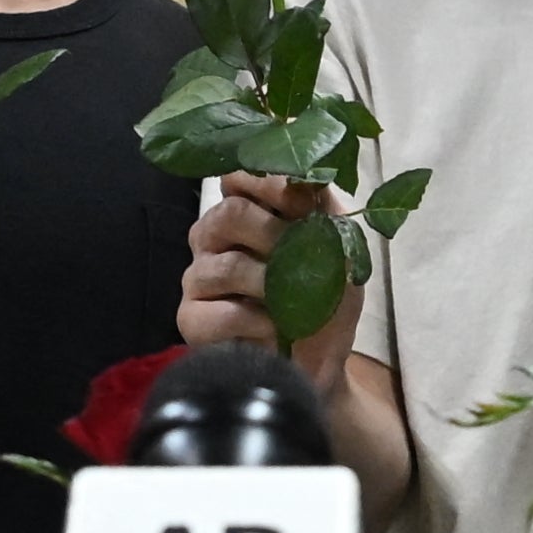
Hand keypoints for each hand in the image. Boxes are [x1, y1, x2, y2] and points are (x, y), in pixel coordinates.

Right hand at [182, 170, 352, 385]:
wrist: (323, 359)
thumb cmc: (326, 297)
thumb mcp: (339, 244)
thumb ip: (321, 204)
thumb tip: (304, 173)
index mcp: (245, 212)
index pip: (237, 176)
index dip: (270, 185)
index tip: (303, 205)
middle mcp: (213, 238)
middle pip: (228, 214)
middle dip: (275, 234)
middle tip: (303, 256)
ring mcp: (198, 278)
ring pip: (225, 265)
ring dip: (270, 283)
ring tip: (293, 300)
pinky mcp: (193, 319)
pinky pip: (217, 312)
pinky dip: (256, 321)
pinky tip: (275, 328)